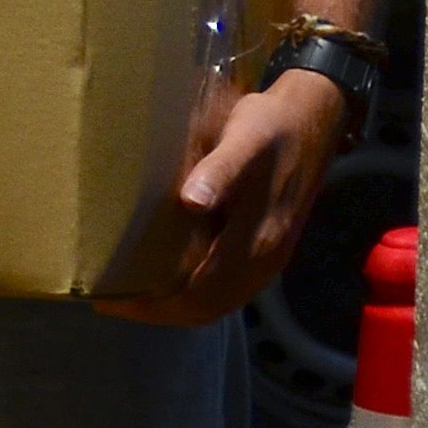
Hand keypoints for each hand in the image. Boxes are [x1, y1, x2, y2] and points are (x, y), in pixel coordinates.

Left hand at [97, 69, 351, 327]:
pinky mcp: (270, 245)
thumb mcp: (244, 139)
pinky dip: (196, 290)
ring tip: (133, 290)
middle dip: (158, 311)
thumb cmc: (271, 126)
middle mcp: (264, 259)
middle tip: (112, 299)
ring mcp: (270, 255)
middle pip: (205, 308)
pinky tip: (169, 272)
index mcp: (255, 241)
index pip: (198, 298)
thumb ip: (220, 171)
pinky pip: (229, 285)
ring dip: (177, 304)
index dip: (154, 308)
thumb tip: (191, 201)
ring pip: (218, 301)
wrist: (317, 116)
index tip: (110, 302)